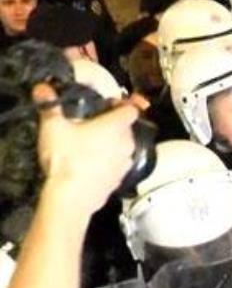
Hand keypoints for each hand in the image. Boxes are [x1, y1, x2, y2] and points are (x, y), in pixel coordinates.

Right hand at [33, 83, 140, 215]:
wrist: (71, 197)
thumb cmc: (67, 160)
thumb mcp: (53, 127)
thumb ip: (50, 106)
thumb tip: (43, 90)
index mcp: (116, 126)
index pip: (131, 109)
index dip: (123, 104)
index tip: (112, 104)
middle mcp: (126, 144)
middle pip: (127, 128)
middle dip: (113, 125)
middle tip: (94, 124)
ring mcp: (125, 163)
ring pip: (123, 148)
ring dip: (111, 145)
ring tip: (90, 145)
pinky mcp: (119, 180)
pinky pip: (117, 166)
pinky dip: (108, 163)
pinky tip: (91, 165)